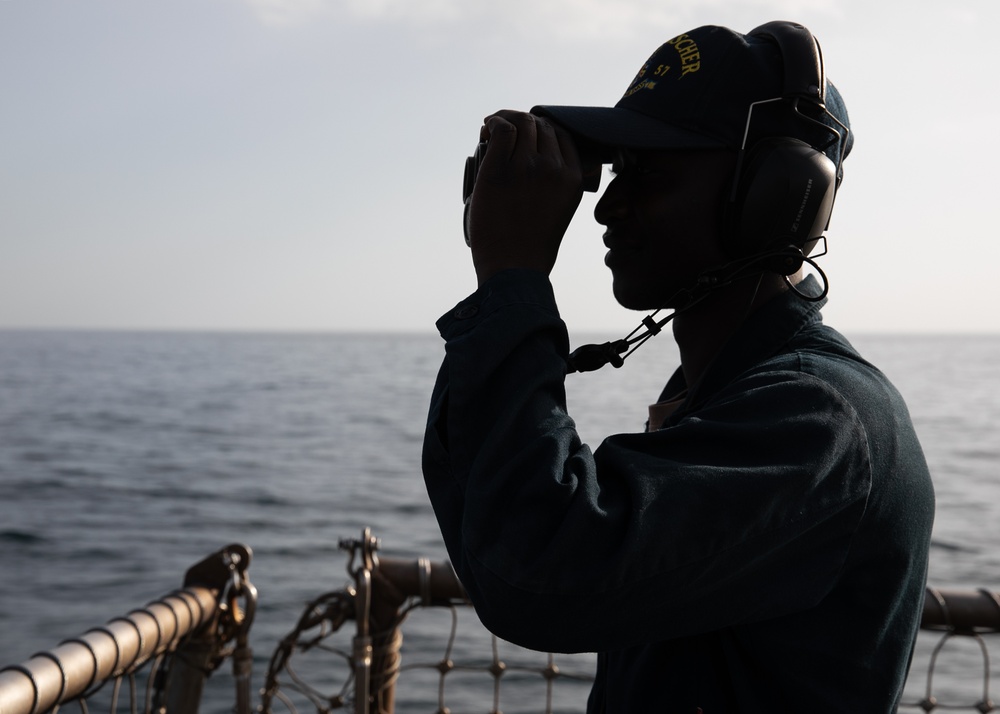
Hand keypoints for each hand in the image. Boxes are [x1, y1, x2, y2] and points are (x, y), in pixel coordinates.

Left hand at [467, 110, 584, 285]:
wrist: (514, 270)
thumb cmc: (532, 247)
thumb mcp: (559, 211)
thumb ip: (556, 184)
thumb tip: (539, 160)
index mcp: (572, 178)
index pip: (561, 135)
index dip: (542, 130)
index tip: (527, 137)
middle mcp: (553, 168)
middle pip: (540, 125)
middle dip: (522, 124)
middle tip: (504, 133)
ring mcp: (527, 168)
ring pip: (521, 123)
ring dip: (505, 121)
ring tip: (491, 131)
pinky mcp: (499, 172)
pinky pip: (501, 130)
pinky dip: (493, 123)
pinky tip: (486, 128)